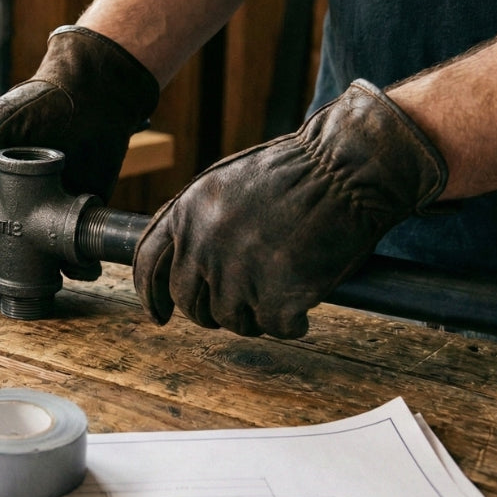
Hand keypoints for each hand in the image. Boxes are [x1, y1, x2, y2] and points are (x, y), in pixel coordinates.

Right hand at [0, 25, 159, 301]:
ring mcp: (36, 227)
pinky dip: (74, 271)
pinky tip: (74, 261)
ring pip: (18, 275)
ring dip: (16, 286)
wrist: (92, 99)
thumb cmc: (35, 107)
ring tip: (24, 277)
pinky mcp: (71, 230)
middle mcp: (1, 218)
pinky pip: (70, 266)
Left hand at [134, 80, 447, 337]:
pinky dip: (293, 323)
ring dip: (256, 315)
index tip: (160, 316)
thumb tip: (187, 263)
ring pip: (232, 319)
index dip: (151, 295)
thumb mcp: (227, 183)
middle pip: (191, 301)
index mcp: (187, 212)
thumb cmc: (299, 172)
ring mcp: (237, 273)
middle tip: (244, 305)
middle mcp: (203, 244)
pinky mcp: (276, 297)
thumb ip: (199, 221)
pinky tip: (306, 304)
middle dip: (212, 311)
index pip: (149, 263)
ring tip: (284, 292)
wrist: (348, 168)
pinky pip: (276, 328)